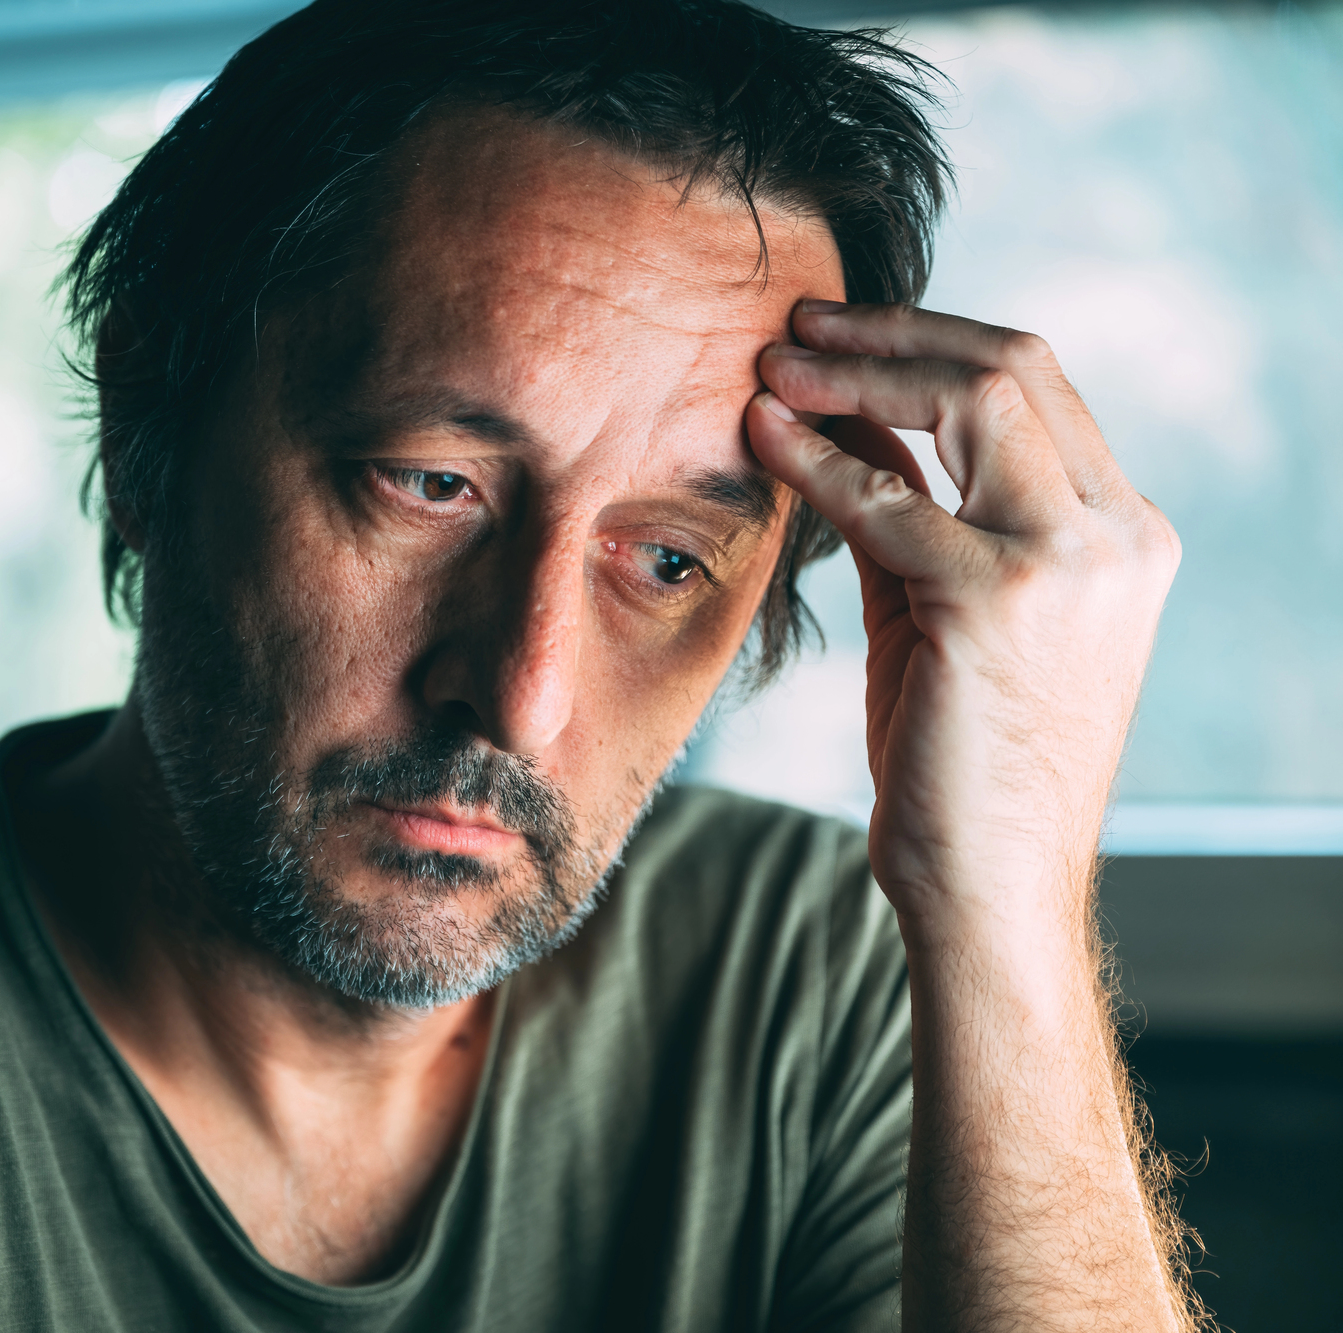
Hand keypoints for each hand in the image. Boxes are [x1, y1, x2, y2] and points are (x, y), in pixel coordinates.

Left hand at [744, 302, 1180, 942]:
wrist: (989, 885)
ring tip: (769, 366)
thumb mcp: (939, 603)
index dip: (929, 340)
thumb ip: (913, 506)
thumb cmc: (957, 755)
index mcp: (1121, 531)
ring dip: (856, 370)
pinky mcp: (1002, 601)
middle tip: (796, 326)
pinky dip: (816, 458)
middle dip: (894, 331)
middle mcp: (1117, 534)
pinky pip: (889, 500)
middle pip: (1015, 365)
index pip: (1036, 385)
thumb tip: (846, 411)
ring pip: (971, 399)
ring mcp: (1073, 562)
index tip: (837, 332)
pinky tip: (759, 439)